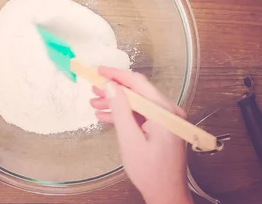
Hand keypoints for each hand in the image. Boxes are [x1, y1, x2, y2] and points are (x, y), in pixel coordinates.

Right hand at [90, 67, 192, 203]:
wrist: (166, 194)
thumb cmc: (151, 172)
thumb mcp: (130, 140)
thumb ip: (120, 110)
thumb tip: (110, 85)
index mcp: (164, 111)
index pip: (138, 82)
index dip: (115, 75)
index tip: (97, 70)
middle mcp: (169, 111)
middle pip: (137, 91)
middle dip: (113, 89)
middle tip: (92, 86)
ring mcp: (166, 119)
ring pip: (137, 103)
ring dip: (116, 102)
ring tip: (95, 102)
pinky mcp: (162, 128)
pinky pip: (141, 114)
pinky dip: (124, 114)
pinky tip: (106, 116)